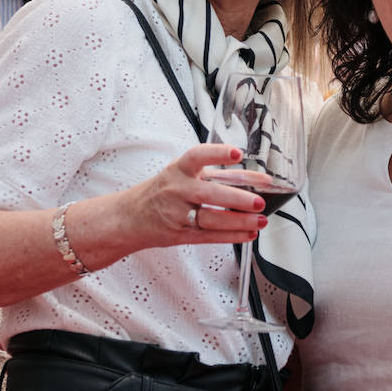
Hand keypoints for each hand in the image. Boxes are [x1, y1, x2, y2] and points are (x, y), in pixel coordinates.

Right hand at [121, 143, 271, 249]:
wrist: (131, 216)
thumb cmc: (164, 191)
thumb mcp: (184, 174)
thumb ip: (219, 174)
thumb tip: (258, 180)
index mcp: (179, 169)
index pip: (197, 156)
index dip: (217, 153)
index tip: (237, 154)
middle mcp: (177, 190)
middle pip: (209, 194)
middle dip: (236, 199)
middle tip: (258, 202)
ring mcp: (177, 214)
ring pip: (211, 219)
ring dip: (239, 222)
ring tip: (260, 221)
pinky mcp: (179, 234)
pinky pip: (209, 237)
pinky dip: (231, 236)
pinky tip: (248, 234)